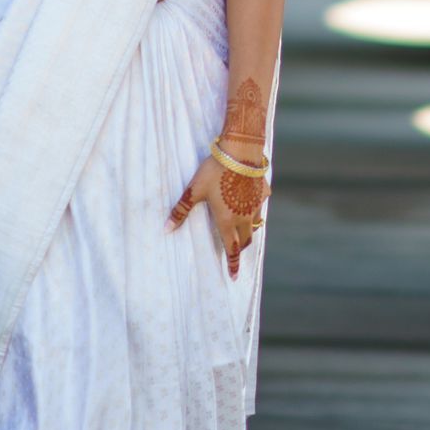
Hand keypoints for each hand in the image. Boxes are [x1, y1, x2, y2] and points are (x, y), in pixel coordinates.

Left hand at [168, 152, 268, 274]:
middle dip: (239, 249)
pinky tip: (250, 200)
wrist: (240, 152)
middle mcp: (244, 217)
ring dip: (249, 231)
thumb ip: (181, 211)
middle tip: (235, 254)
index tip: (233, 276)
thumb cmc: (215, 172)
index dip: (232, 264)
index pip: (231, 249)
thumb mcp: (194, 191)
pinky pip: (260, 205)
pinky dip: (255, 208)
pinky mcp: (263, 191)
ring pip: (255, 224)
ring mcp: (256, 205)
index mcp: (227, 220)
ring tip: (243, 231)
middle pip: (245, 240)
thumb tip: (166, 230)